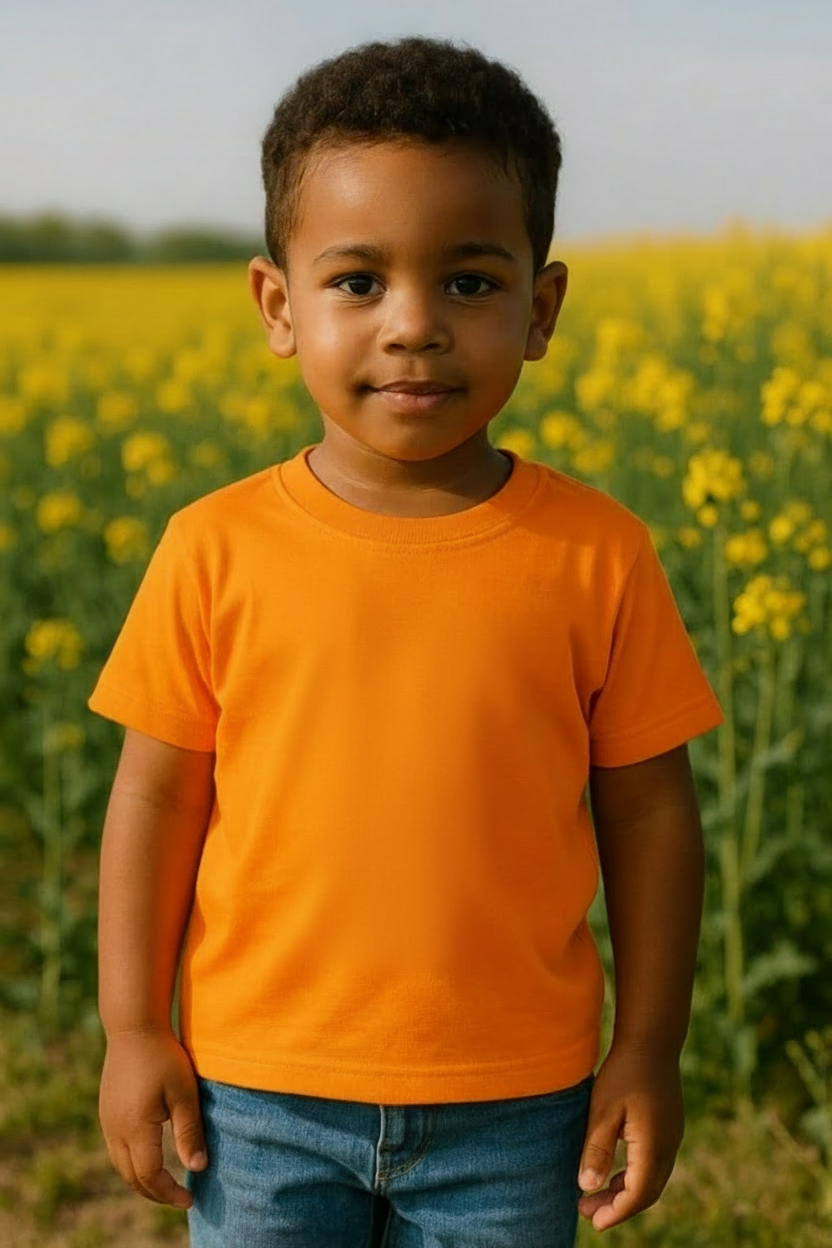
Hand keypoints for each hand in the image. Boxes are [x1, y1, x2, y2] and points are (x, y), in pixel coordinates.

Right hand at [99, 1027, 207, 1208]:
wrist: (133, 1027)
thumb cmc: (164, 1057)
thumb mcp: (184, 1094)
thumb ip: (189, 1132)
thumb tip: (198, 1169)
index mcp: (135, 1129)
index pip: (150, 1176)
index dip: (169, 1192)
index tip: (190, 1199)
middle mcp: (115, 1131)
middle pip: (132, 1178)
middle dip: (155, 1193)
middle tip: (180, 1197)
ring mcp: (106, 1122)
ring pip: (121, 1166)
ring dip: (142, 1181)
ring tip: (166, 1184)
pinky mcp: (106, 1112)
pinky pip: (116, 1150)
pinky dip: (132, 1164)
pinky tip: (149, 1158)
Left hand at [577, 1045, 684, 1231]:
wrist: (652, 1041)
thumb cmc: (623, 1073)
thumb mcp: (603, 1110)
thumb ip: (597, 1149)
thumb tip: (587, 1188)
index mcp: (652, 1146)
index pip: (636, 1195)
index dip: (615, 1213)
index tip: (592, 1221)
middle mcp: (668, 1147)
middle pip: (646, 1192)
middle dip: (618, 1207)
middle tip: (587, 1211)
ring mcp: (672, 1138)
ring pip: (652, 1180)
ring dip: (626, 1192)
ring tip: (595, 1196)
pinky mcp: (669, 1128)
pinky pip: (655, 1165)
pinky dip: (634, 1177)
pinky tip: (614, 1173)